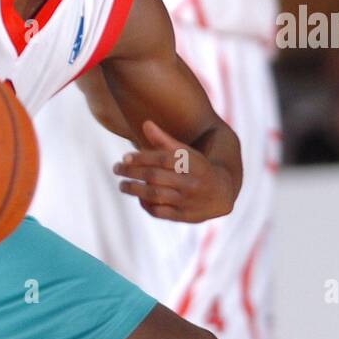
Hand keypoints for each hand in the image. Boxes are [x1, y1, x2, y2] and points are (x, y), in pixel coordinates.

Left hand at [113, 120, 237, 222]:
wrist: (222, 192)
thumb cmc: (198, 168)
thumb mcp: (186, 153)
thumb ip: (165, 141)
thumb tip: (146, 123)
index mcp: (191, 163)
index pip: (161, 159)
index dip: (141, 158)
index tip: (124, 157)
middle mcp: (190, 181)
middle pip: (154, 176)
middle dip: (132, 172)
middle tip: (116, 169)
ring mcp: (187, 200)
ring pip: (155, 194)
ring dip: (134, 190)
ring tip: (122, 185)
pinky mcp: (185, 216)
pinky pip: (160, 212)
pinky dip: (146, 205)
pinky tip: (139, 198)